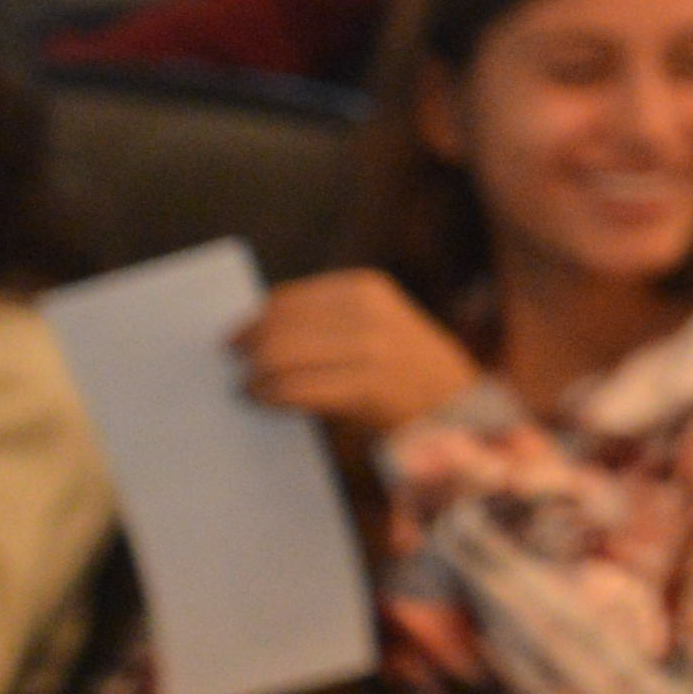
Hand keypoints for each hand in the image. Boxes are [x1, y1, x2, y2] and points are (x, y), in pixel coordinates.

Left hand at [240, 269, 489, 439]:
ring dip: (255, 374)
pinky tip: (263, 401)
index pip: (288, 299)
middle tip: (236, 365)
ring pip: (281, 356)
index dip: (254, 319)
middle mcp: (368, 312)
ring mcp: (369, 350)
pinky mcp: (365, 388)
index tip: (233, 339)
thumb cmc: (402, 368)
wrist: (459, 404)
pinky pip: (297, 389)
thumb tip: (256, 325)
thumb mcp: (375, 323)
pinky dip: (270, 395)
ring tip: (247, 387)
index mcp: (365, 289)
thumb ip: (327, 319)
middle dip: (249, 347)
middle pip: (279, 326)